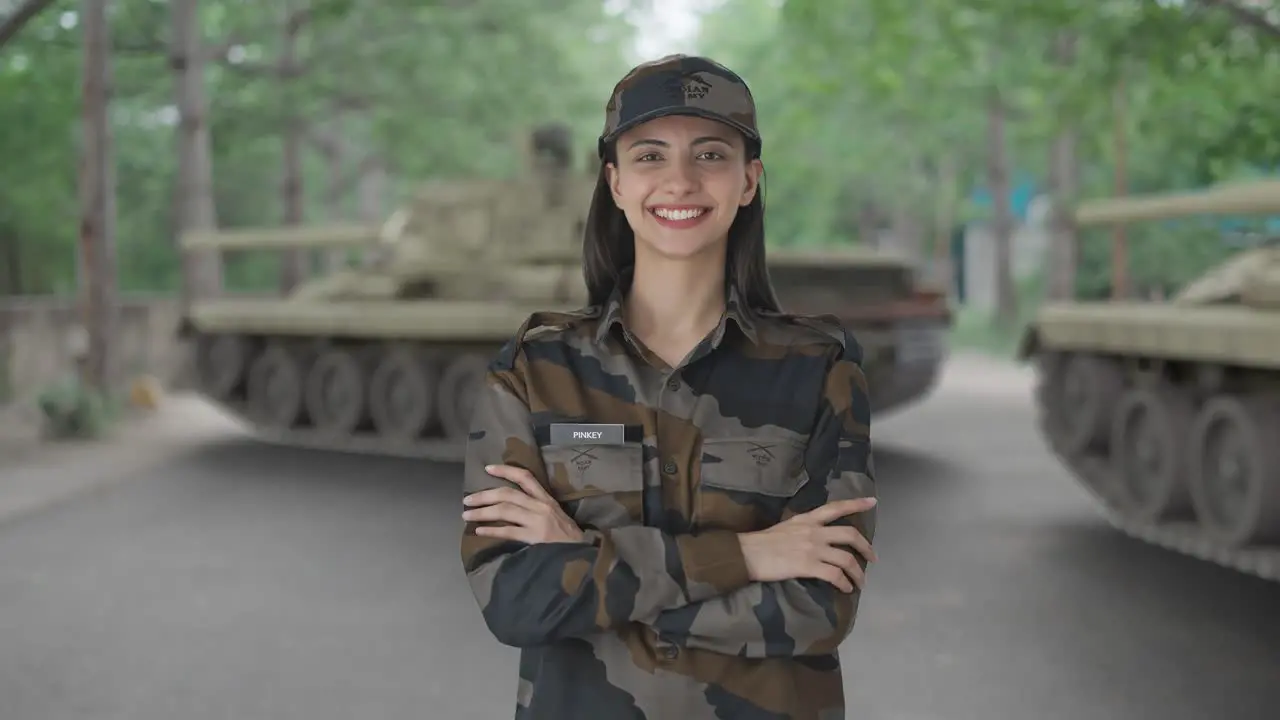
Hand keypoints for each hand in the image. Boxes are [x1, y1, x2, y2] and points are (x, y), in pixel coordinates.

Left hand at [462, 464, 585, 543]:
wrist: (583, 554)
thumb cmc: (569, 537)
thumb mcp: (556, 516)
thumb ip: (536, 509)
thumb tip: (509, 507)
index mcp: (546, 498)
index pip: (525, 477)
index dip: (505, 470)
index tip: (488, 468)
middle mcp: (541, 506)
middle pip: (508, 494)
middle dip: (485, 495)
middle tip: (467, 499)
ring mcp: (538, 521)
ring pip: (505, 510)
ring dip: (482, 512)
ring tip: (466, 515)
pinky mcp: (536, 537)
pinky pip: (509, 531)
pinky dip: (492, 530)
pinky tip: (479, 531)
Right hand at [738, 497, 877, 592]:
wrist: (748, 553)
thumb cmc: (763, 542)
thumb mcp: (787, 527)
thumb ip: (804, 529)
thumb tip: (817, 538)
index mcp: (807, 519)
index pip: (836, 508)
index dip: (856, 504)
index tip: (872, 502)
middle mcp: (814, 531)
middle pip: (850, 535)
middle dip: (866, 547)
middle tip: (872, 558)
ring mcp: (812, 549)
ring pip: (846, 559)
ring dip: (858, 573)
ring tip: (860, 583)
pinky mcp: (808, 566)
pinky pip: (834, 575)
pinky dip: (844, 583)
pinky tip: (845, 589)